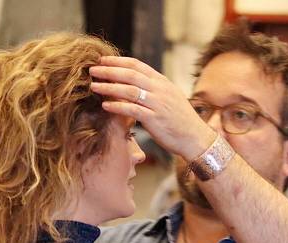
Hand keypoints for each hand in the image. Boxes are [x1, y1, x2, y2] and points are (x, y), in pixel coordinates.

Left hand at [89, 56, 214, 160]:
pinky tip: (105, 105)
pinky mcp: (155, 119)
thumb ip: (151, 89)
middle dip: (109, 71)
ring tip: (94, 86)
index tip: (102, 60)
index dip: (118, 61)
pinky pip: (133, 110)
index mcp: (161, 81)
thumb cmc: (178, 119)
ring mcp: (158, 103)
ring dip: (109, 87)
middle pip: (130, 74)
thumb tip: (131, 83)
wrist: (195, 137)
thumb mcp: (167, 97)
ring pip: (129, 90)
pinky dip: (117, 106)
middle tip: (92, 70)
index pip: (137, 65)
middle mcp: (160, 89)